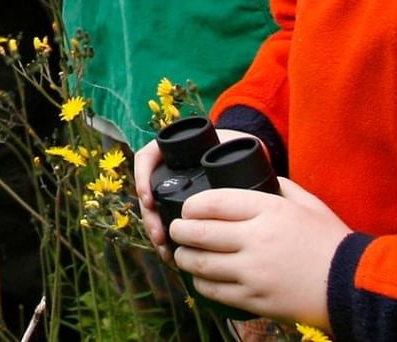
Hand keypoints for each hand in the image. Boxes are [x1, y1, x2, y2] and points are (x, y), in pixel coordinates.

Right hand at [133, 126, 259, 254]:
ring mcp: (171, 189)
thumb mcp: (232, 143)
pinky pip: (164, 222)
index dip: (142, 178)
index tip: (149, 199)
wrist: (238, 157)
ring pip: (153, 211)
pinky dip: (165, 238)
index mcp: (174, 149)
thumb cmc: (234, 147)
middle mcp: (167, 169)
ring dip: (155, 231)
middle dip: (149, 217)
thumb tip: (254, 152)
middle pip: (148, 192)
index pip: (147, 158)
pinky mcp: (178, 207)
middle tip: (159, 235)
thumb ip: (237, 145)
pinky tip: (170, 253)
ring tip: (165, 250)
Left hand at [168, 179, 347, 329]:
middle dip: (179, 231)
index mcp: (268, 210)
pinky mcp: (256, 300)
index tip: (187, 209)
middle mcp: (256, 240)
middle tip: (176, 230)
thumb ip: (278, 186)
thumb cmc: (331, 241)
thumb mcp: (307, 203)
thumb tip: (255, 176)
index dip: (191, 206)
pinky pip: (215, 292)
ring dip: (184, 258)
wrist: (352, 286)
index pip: (213, 202)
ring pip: (201, 264)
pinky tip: (199, 278)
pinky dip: (201, 284)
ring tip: (182, 254)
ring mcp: (254, 273)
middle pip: (199, 233)